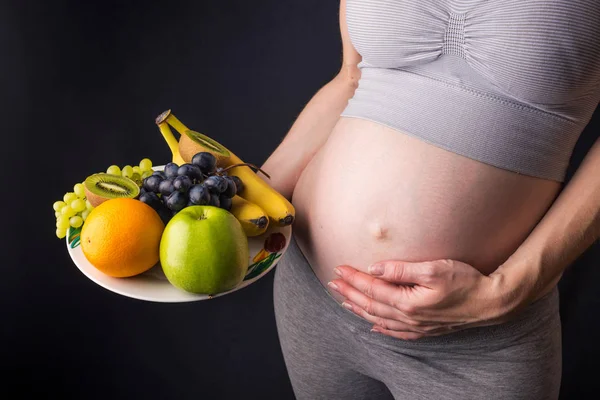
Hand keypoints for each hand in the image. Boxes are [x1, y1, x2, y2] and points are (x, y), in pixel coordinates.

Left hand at [328, 259, 516, 339]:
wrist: (492, 303)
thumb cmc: (465, 281)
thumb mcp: (434, 268)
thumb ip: (402, 269)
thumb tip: (375, 268)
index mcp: (408, 302)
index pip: (372, 289)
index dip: (354, 278)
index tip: (339, 269)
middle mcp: (409, 318)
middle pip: (371, 306)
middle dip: (349, 293)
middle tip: (332, 283)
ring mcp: (417, 327)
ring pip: (380, 320)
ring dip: (360, 309)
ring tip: (344, 300)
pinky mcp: (426, 330)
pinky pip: (396, 333)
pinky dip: (381, 328)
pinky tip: (374, 327)